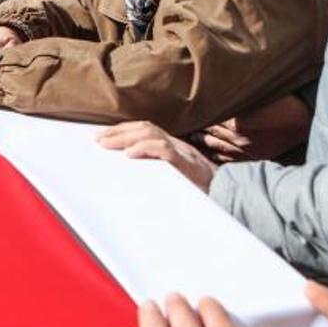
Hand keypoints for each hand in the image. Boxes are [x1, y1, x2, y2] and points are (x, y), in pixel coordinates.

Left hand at [97, 121, 217, 191]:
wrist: (229, 198)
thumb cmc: (201, 192)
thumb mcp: (175, 179)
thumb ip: (157, 173)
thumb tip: (131, 171)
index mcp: (173, 148)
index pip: (145, 130)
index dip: (123, 130)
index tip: (102, 137)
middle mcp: (177, 145)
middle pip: (144, 128)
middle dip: (119, 132)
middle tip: (98, 140)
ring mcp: (183, 153)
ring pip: (151, 134)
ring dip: (126, 137)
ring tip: (107, 144)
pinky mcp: (187, 165)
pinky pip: (165, 150)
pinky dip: (146, 149)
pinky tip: (130, 154)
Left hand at [190, 95, 311, 162]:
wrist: (306, 118)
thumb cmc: (282, 100)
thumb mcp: (256, 92)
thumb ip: (233, 93)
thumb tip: (215, 90)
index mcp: (236, 120)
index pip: (208, 117)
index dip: (196, 113)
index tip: (182, 109)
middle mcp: (238, 137)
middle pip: (209, 131)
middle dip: (195, 127)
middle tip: (178, 124)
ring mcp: (245, 149)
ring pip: (216, 145)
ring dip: (202, 140)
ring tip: (189, 136)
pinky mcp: (253, 156)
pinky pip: (229, 158)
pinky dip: (217, 153)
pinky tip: (208, 150)